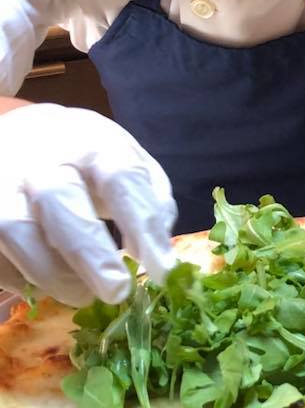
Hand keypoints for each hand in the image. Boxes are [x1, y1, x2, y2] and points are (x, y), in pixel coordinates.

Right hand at [0, 103, 176, 305]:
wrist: (23, 134)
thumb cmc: (87, 156)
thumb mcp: (128, 160)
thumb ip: (149, 197)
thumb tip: (155, 248)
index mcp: (92, 144)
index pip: (121, 180)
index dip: (144, 226)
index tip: (164, 270)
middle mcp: (43, 161)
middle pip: (59, 203)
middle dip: (90, 253)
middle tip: (117, 293)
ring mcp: (2, 185)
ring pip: (16, 231)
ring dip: (52, 273)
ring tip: (82, 295)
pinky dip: (17, 277)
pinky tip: (41, 286)